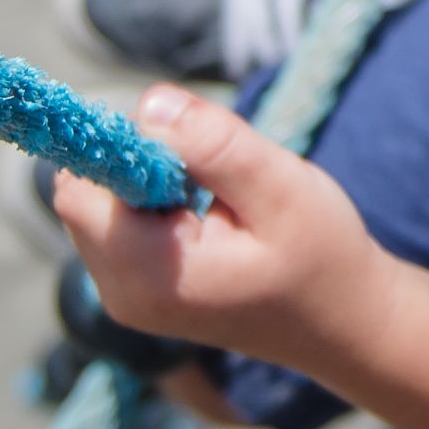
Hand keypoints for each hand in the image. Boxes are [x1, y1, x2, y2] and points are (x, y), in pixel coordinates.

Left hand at [47, 85, 387, 387]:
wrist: (345, 325)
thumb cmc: (323, 258)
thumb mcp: (283, 190)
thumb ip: (216, 145)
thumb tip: (148, 103)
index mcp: (150, 274)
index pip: (82, 187)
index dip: (118, 143)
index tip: (179, 135)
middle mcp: (122, 293)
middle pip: (83, 194)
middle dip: (137, 160)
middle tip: (211, 171)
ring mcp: (126, 296)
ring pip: (99, 205)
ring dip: (148, 179)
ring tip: (216, 197)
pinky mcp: (138, 289)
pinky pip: (118, 223)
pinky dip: (154, 200)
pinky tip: (207, 214)